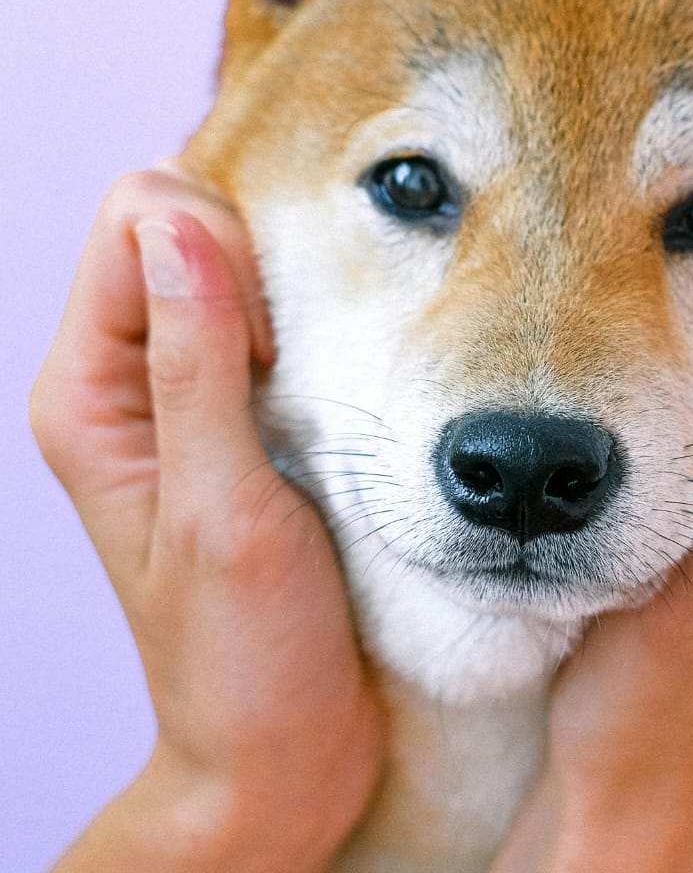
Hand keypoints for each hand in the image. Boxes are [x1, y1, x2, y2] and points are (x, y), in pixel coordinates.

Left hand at [30, 167, 382, 872]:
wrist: (282, 747)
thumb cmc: (247, 654)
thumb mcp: (223, 510)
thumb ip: (196, 364)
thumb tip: (180, 223)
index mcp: (87, 390)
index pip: (135, 218)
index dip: (215, 248)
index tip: (268, 348)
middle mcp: (123, 372)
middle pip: (178, 215)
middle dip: (251, 257)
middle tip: (294, 363)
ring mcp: (180, 381)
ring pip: (228, 248)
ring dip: (286, 287)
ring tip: (320, 372)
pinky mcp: (237, 398)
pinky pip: (267, 300)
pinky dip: (309, 312)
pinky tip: (334, 373)